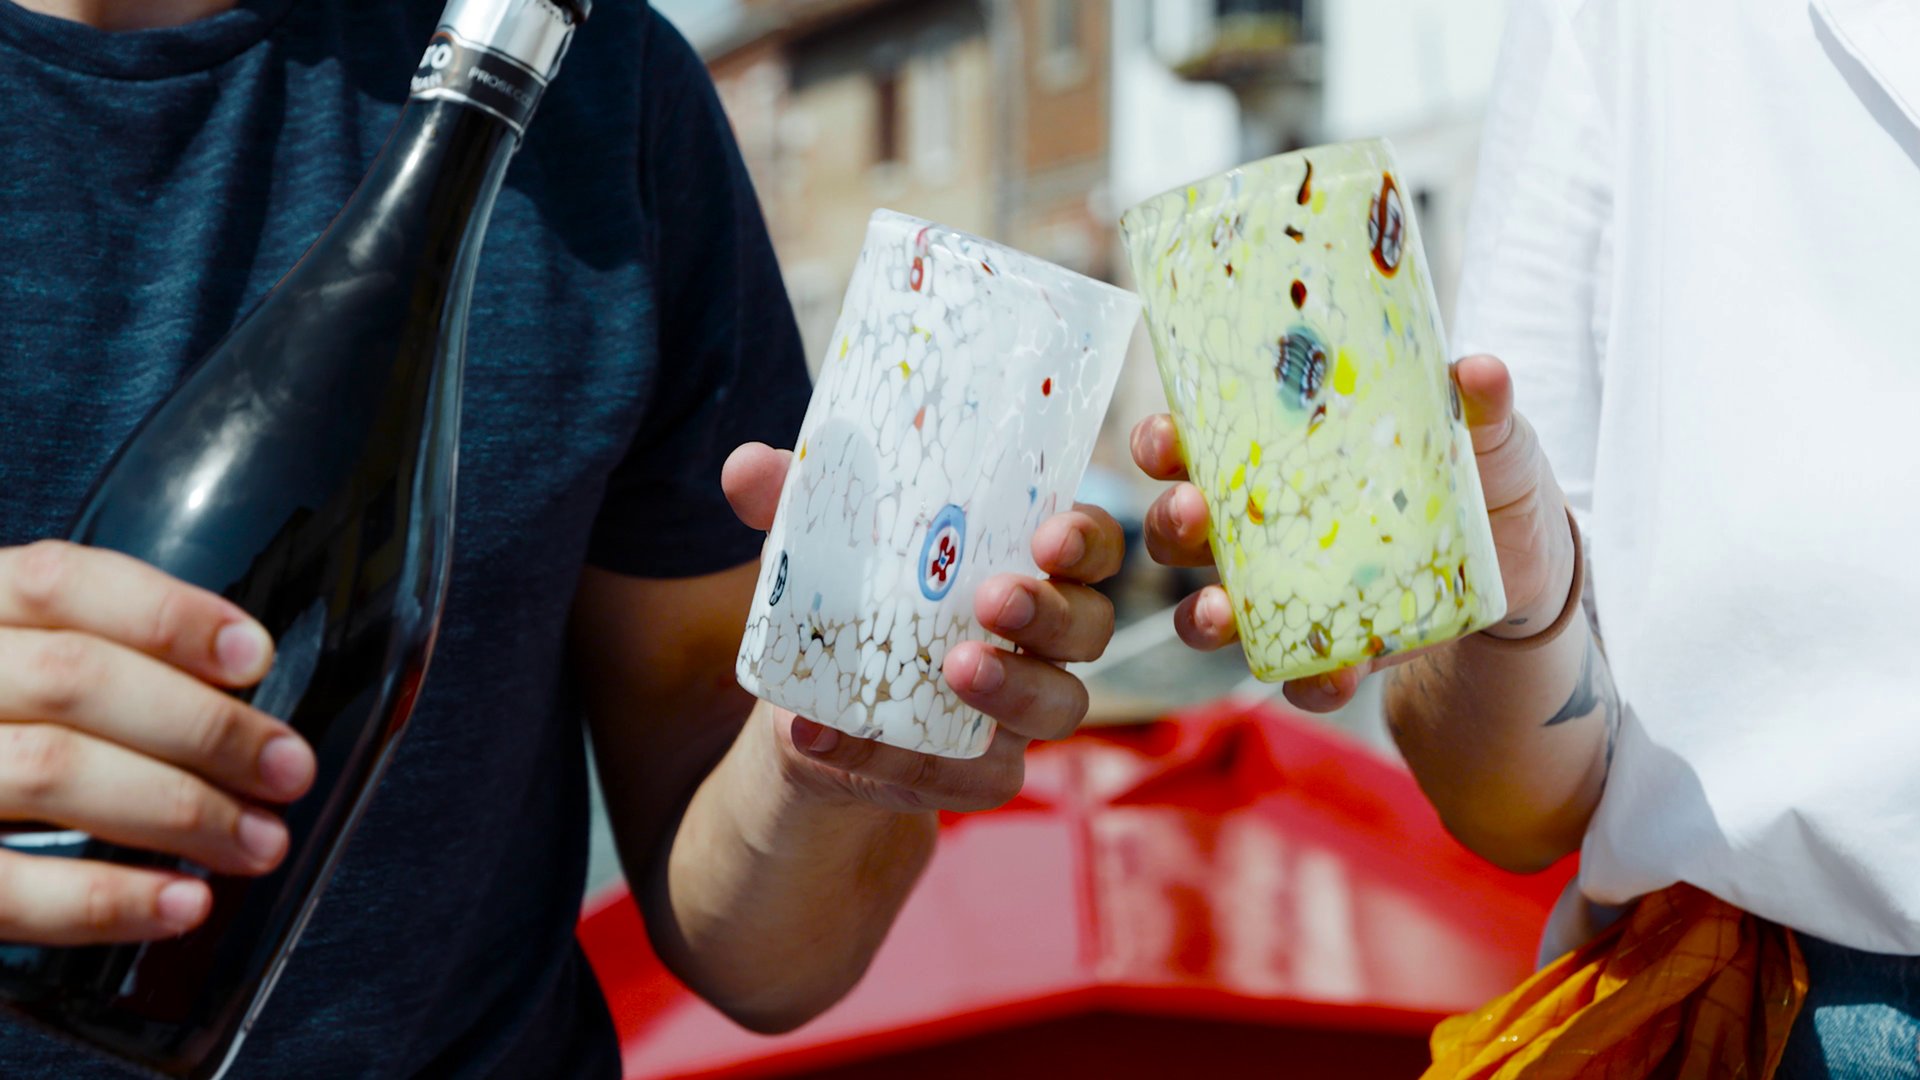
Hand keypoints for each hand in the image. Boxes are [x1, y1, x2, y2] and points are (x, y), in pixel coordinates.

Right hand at [0, 542, 315, 943]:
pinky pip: (7, 889)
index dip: (167, 616)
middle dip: (203, 727)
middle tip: (288, 770)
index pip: (61, 583)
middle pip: (76, 679)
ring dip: (179, 811)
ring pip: (52, 770)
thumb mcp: (11, 666)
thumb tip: (237, 697)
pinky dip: (106, 899)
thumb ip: (88, 666)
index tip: (255, 658)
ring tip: (258, 842)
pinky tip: (182, 904)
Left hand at [722, 444, 1122, 814]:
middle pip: (1090, 626)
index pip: (1090, 547)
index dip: (1087, 540)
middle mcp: (1043, 641)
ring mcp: (1020, 714)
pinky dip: (899, 760)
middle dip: (1053, 611)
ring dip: (1012, 687)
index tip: (1051, 536)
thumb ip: (791, 507)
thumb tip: (745, 468)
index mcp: (1025, 566)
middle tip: (995, 599)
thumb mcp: (816, 552)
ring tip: (952, 669)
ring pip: (1059, 708)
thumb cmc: (848, 606)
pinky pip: (971, 778)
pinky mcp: (981, 776)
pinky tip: (831, 737)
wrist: (812, 719)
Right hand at [1132, 354, 1578, 711]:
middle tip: (1190, 512)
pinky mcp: (1329, 648)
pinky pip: (1297, 672)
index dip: (1162, 442)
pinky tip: (1330, 676)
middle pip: (1182, 528)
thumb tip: (1478, 372)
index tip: (1163, 439)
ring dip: (1202, 613)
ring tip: (1217, 610)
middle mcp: (1263, 526)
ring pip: (1211, 607)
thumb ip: (1481, 405)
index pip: (1193, 445)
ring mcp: (1287, 592)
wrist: (1526, 567)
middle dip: (1170, 522)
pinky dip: (1307, 681)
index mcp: (1278, 458)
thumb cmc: (1484, 479)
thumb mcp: (1486, 435)